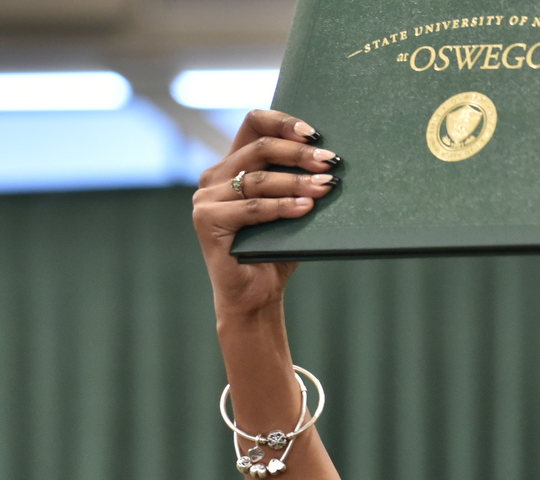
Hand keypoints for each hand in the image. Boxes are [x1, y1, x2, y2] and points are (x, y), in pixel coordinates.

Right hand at [191, 110, 341, 317]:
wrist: (255, 297)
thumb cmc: (276, 252)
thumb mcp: (290, 210)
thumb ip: (299, 183)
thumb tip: (333, 162)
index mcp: (232, 165)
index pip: (253, 124)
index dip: (283, 123)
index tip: (314, 134)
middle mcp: (215, 176)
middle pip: (260, 148)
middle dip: (299, 154)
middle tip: (330, 162)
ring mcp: (207, 198)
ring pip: (259, 180)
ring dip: (297, 182)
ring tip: (326, 186)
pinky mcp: (206, 220)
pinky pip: (251, 208)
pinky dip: (282, 207)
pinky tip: (306, 208)